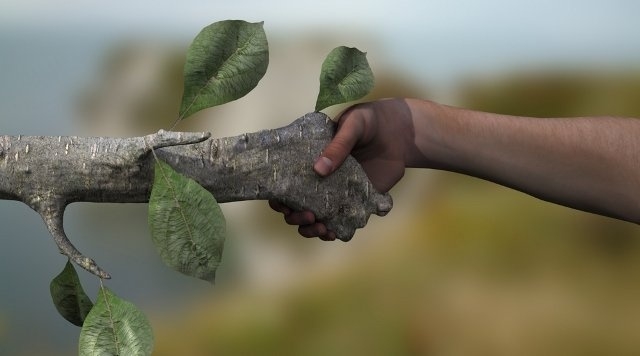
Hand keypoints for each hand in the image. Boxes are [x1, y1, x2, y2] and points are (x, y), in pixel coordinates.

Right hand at [270, 98, 415, 239]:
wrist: (398, 132)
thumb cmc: (368, 122)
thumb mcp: (352, 125)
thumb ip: (338, 145)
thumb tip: (319, 170)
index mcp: (309, 160)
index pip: (285, 182)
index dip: (278, 196)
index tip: (282, 202)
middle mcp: (319, 180)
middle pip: (295, 206)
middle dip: (294, 217)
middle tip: (307, 215)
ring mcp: (337, 193)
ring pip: (315, 219)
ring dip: (311, 229)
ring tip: (321, 227)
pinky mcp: (356, 202)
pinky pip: (341, 221)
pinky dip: (334, 231)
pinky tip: (333, 232)